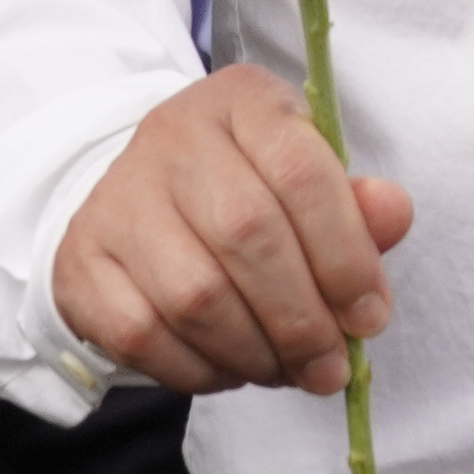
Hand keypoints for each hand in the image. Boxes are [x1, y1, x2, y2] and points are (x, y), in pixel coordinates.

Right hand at [50, 61, 413, 396]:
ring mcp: (117, 200)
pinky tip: (232, 370)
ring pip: (195, 295)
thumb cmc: (243, 186)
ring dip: (256, 353)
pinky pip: (144, 336)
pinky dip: (200, 369)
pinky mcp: (81, 263)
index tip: (370, 316)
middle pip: (248, 236)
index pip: (301, 171)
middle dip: (302, 318)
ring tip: (289, 372)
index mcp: (241, 102)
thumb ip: (354, 203)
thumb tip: (393, 216)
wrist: (134, 193)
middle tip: (331, 367)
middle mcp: (171, 138)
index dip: (345, 254)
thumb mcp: (306, 173)